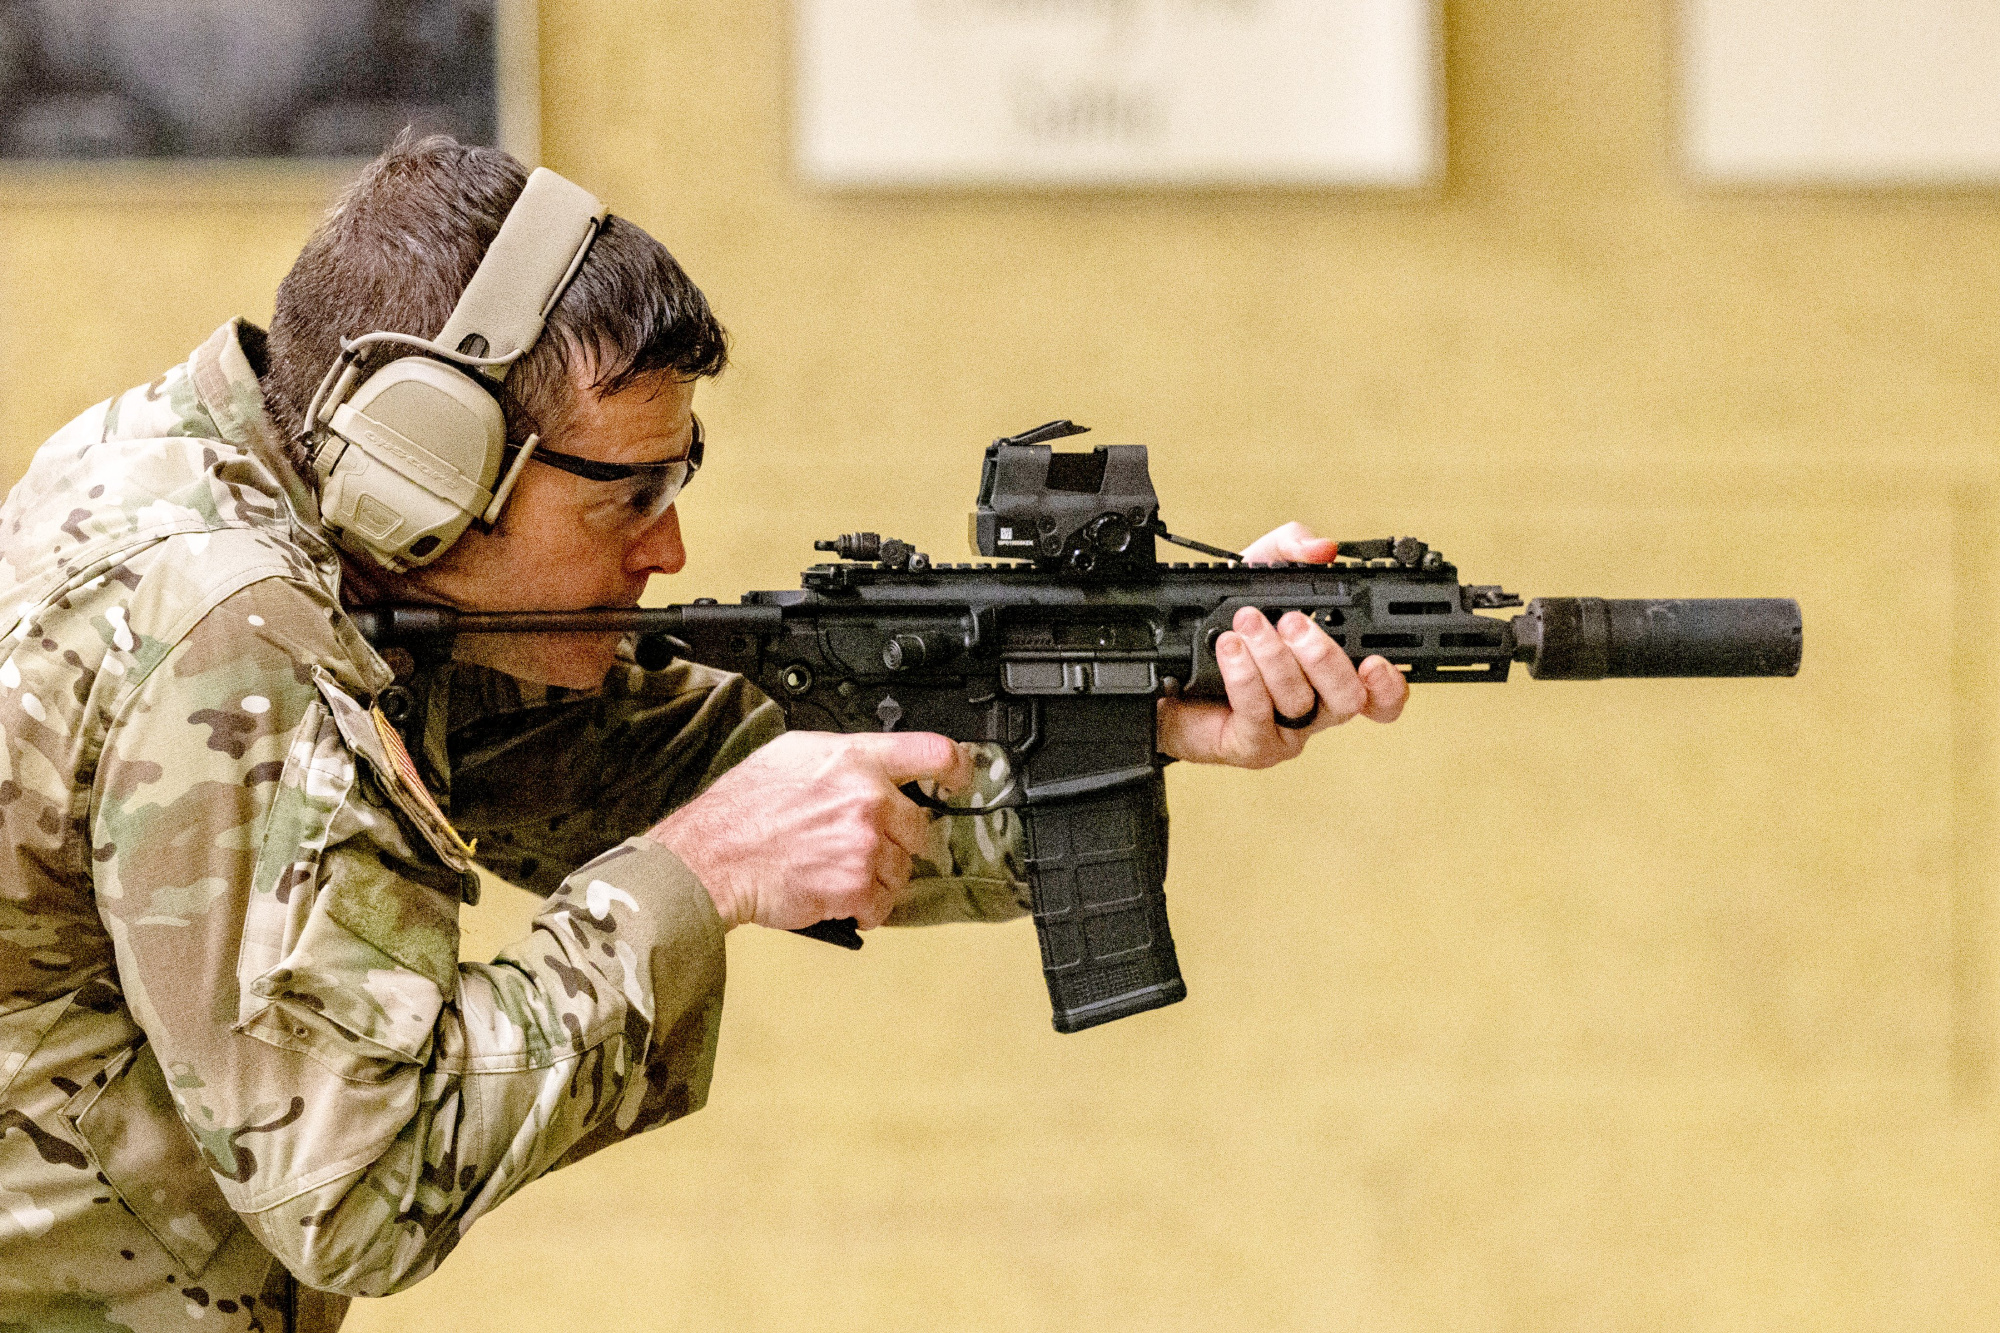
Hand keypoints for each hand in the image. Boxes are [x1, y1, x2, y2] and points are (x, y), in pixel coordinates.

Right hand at [651, 731, 972, 930]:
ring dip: (878, 875)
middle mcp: (868, 800)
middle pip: (921, 825)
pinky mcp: (855, 887)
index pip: (934, 753)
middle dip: (896, 838)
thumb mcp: (794, 755)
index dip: (959, 767)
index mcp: (855, 760)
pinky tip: (836, 892)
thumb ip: (844, 757)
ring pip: (903, 868)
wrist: (712, 857)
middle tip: (860, 842)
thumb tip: (873, 762)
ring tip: (836, 867)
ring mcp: (865, 846)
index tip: (961, 779)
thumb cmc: (743, 808)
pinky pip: (883, 904)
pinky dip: (864, 906)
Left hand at [1156, 521, 1408, 767]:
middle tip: (1291, 623)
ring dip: (1273, 657)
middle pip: (1349, 698)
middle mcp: (1316, 706)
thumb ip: (1290, 549)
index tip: (1375, 661)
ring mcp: (1285, 731)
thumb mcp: (1254, 573)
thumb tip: (1322, 548)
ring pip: (1301, 702)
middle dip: (1323, 656)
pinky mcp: (1251, 746)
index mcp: (1329, 672)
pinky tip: (1229, 650)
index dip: (1390, 684)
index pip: (1380, 692)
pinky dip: (1245, 676)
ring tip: (1246, 624)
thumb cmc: (1219, 627)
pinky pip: (1259, 713)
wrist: (1160, 670)